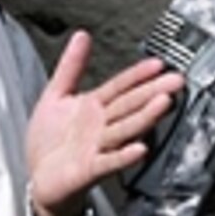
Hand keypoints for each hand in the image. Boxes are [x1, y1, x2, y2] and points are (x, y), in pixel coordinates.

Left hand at [25, 30, 183, 215]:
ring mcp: (98, 148)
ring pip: (124, 129)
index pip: (120, 86)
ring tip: (163, 103)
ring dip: (144, 117)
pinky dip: (124, 156)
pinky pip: (109, 162)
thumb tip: (82, 36)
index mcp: (94, 106)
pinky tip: (140, 149)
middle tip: (176, 81)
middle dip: (152, 92)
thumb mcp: (55, 95)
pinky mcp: (90, 170)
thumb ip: (70, 66)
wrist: (39, 179)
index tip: (158, 64)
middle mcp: (101, 126)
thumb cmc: (49, 142)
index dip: (137, 74)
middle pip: (129, 105)